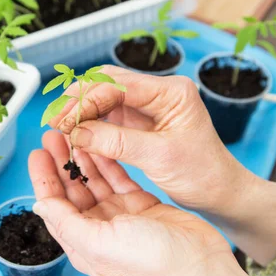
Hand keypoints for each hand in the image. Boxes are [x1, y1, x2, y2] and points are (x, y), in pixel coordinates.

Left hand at [29, 131, 273, 275]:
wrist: (198, 263)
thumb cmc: (150, 260)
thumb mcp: (99, 243)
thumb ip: (66, 222)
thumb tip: (39, 204)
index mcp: (83, 244)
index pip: (54, 206)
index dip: (43, 178)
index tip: (37, 152)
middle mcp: (97, 230)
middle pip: (72, 191)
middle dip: (60, 163)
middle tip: (53, 134)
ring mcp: (119, 216)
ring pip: (93, 181)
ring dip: (82, 158)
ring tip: (71, 133)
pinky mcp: (139, 204)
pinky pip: (116, 178)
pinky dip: (106, 162)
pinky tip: (97, 144)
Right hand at [46, 65, 275, 265]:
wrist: (220, 192)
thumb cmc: (203, 174)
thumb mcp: (159, 157)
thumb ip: (116, 142)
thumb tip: (77, 133)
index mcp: (171, 92)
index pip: (118, 85)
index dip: (87, 100)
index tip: (65, 121)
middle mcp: (159, 92)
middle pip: (107, 83)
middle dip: (79, 100)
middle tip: (55, 120)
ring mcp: (148, 105)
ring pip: (104, 96)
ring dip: (81, 110)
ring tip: (60, 126)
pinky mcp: (140, 121)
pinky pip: (108, 114)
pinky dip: (90, 122)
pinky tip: (76, 133)